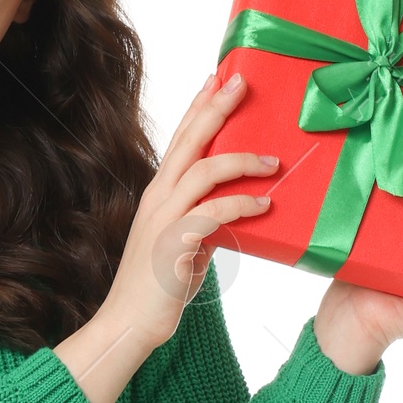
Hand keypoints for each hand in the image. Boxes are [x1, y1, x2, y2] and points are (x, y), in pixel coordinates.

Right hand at [54, 71, 276, 402]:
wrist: (129, 325)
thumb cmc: (157, 288)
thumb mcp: (184, 245)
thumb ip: (203, 222)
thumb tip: (231, 212)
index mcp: (159, 193)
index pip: (180, 139)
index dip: (199, 106)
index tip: (219, 78)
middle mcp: (158, 198)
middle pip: (190, 141)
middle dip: (217, 108)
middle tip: (243, 83)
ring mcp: (164, 219)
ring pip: (204, 171)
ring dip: (242, 161)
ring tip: (273, 163)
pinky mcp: (174, 244)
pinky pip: (213, 214)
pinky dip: (242, 206)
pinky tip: (264, 207)